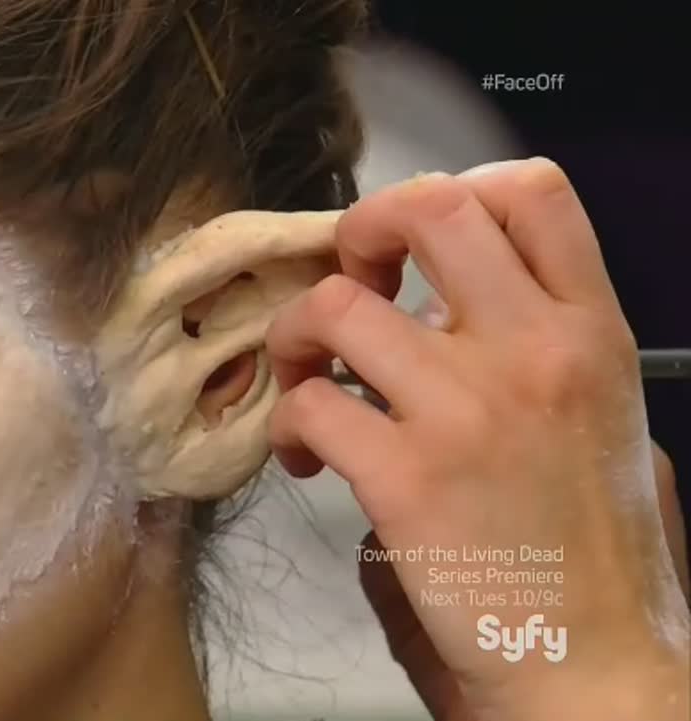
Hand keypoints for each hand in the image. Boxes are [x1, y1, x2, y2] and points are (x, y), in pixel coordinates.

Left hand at [263, 159, 689, 720]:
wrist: (593, 664)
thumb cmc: (589, 549)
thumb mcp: (599, 416)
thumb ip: (533, 344)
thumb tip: (432, 310)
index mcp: (589, 333)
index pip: (533, 192)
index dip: (451, 191)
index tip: (412, 245)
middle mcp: (533, 352)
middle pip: (428, 211)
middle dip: (361, 229)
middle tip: (347, 281)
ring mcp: (466, 410)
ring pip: (336, 305)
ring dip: (298, 337)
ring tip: (306, 381)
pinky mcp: (405, 477)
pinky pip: (309, 402)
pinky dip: (286, 421)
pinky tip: (303, 456)